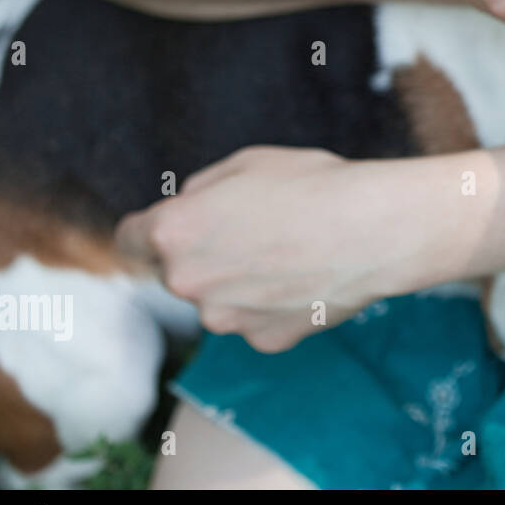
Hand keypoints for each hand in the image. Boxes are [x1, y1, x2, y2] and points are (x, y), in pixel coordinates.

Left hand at [114, 147, 464, 351]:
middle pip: (180, 272)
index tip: (176, 228)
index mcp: (173, 232)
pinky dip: (275, 306)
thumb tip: (189, 211)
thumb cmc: (314, 186)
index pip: (130, 239)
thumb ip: (201, 192)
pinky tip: (307, 279)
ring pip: (221, 301)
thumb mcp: (247, 163)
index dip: (154, 230)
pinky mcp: (264, 341)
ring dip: (241, 284)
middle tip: (258, 233)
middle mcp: (187, 282)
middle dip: (207, 255)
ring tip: (291, 255)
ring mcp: (226, 318)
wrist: (374, 229)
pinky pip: (258, 321)